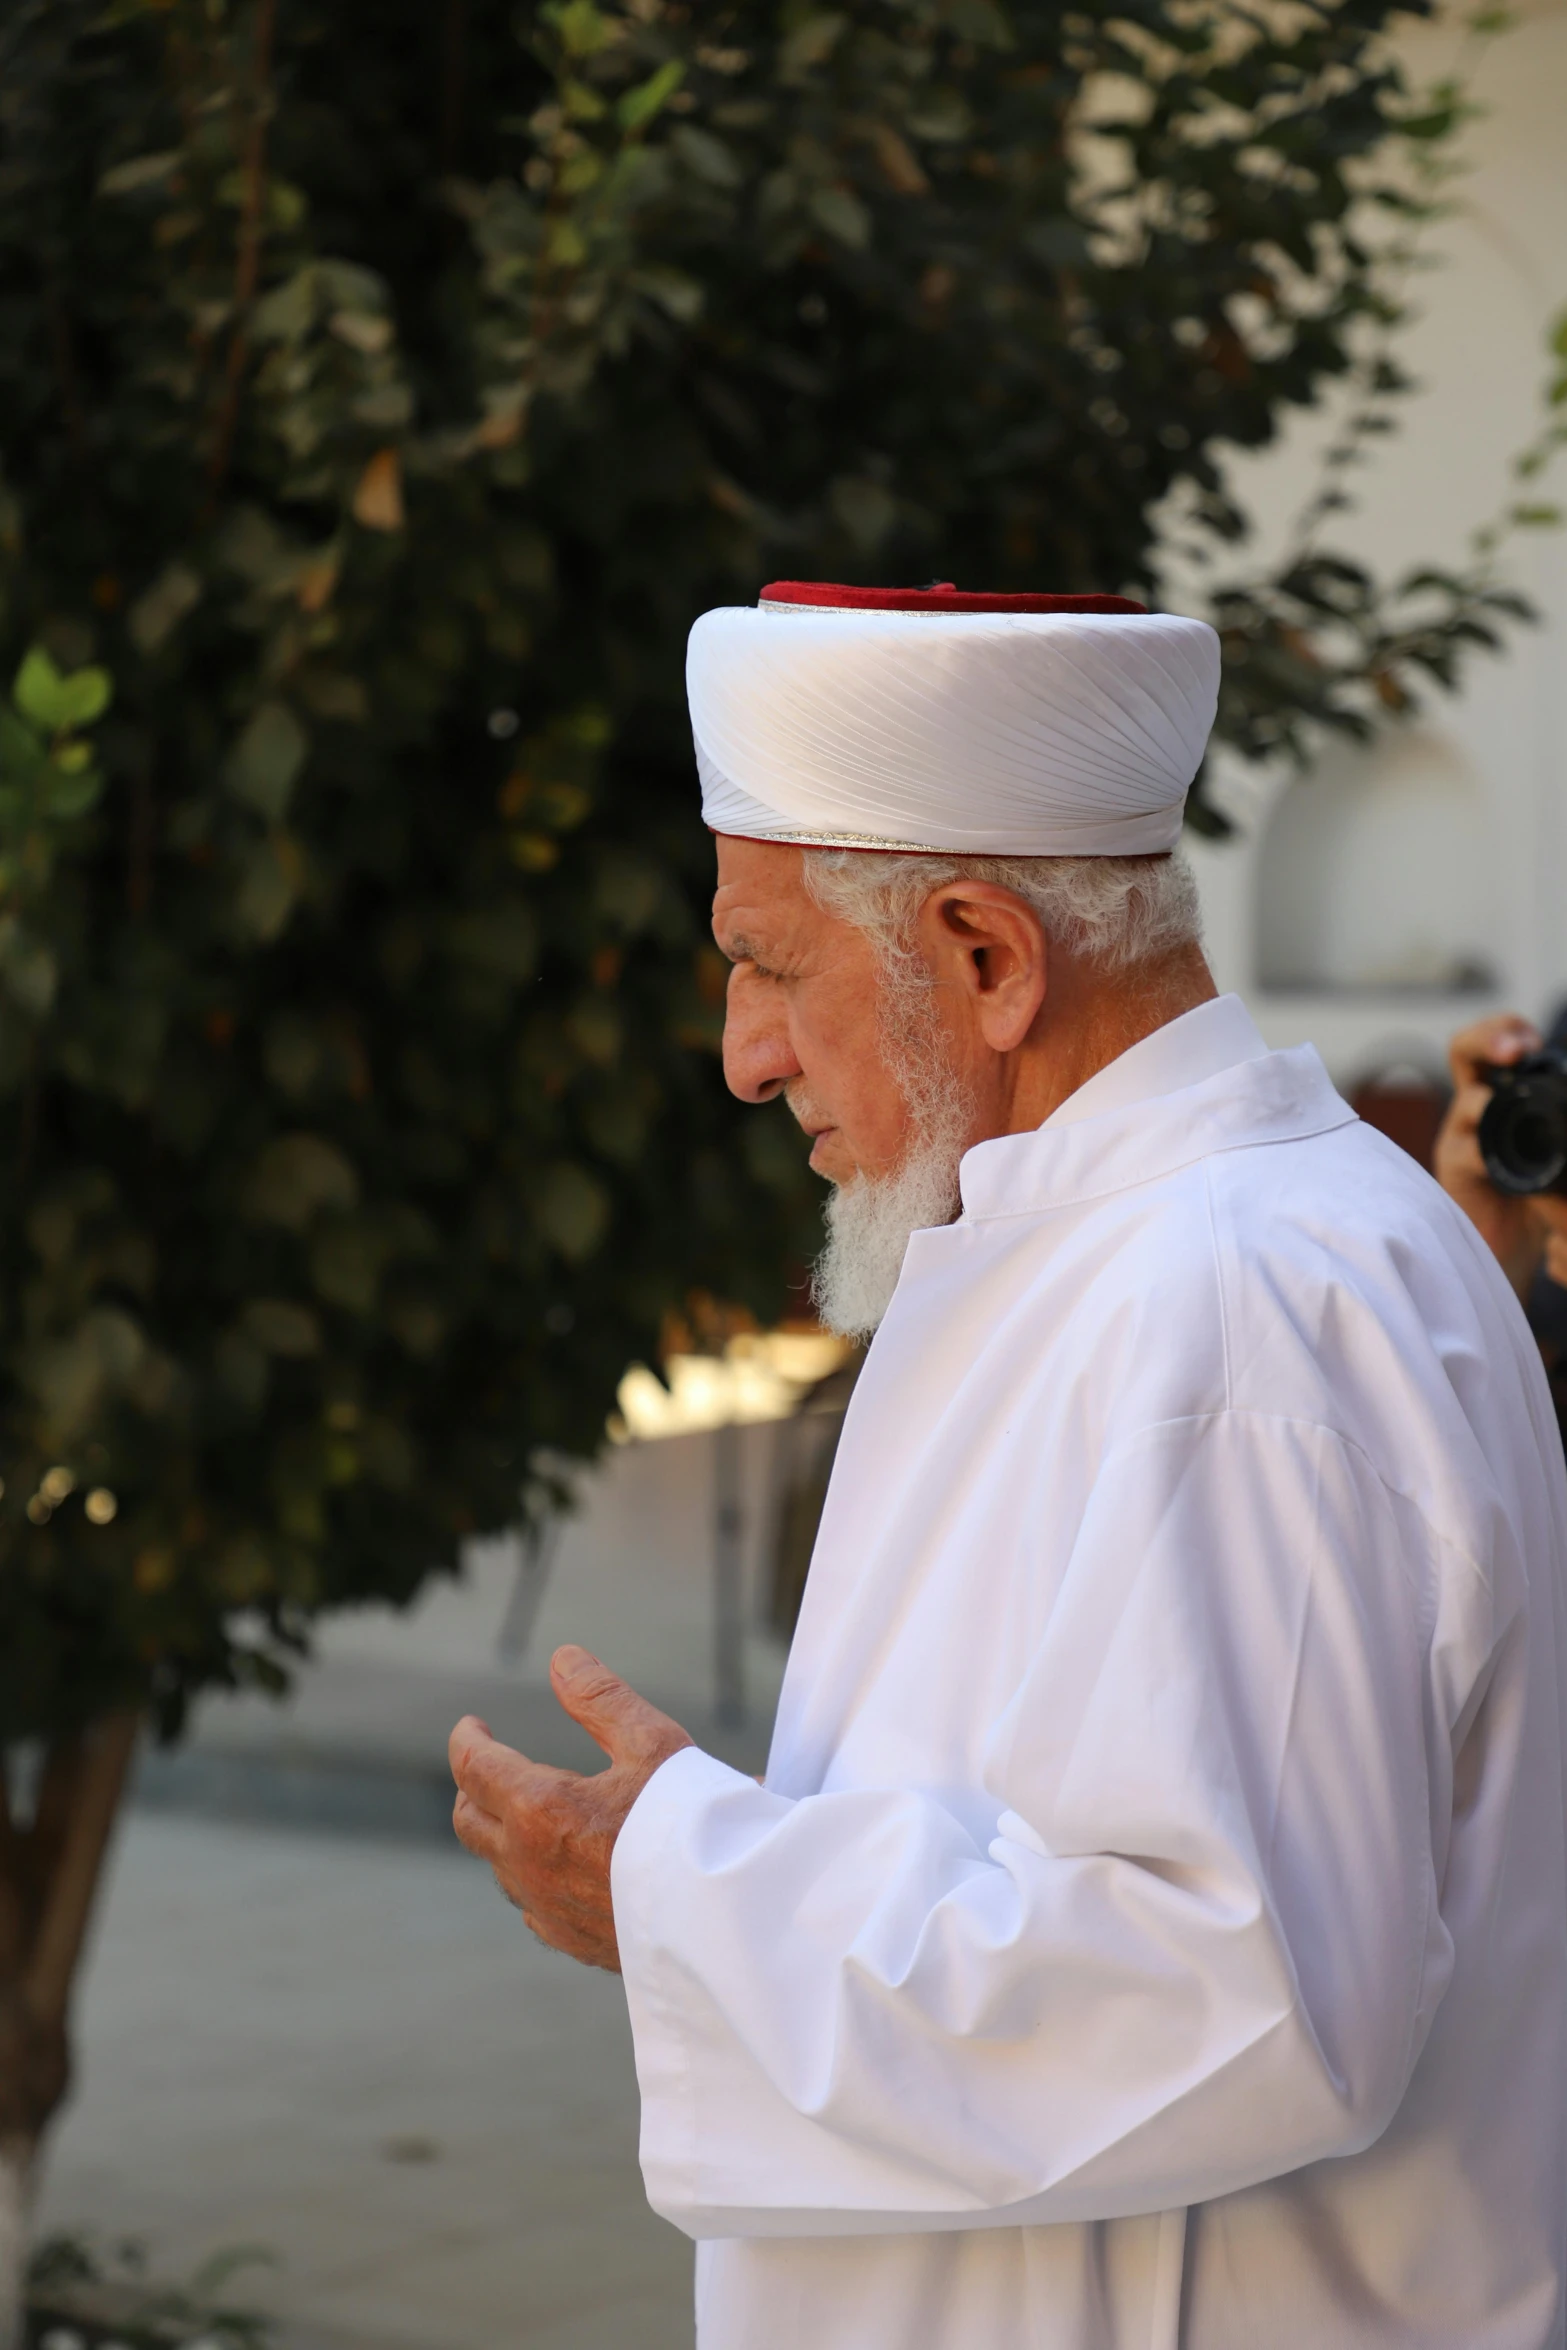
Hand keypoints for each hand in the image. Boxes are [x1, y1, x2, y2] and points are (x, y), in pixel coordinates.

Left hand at [449, 1646, 691, 1971]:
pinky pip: (534, 1908)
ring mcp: (547, 1910)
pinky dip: (533, 1878)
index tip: (472, 1724)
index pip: (474, 1767)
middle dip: (472, 1787)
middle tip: (487, 1765)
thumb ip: (601, 1697)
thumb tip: (562, 1657)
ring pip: (501, 1868)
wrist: (726, 1918)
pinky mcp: (572, 1942)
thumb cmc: (694, 1825)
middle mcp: (529, 1864)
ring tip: (527, 1812)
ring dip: (503, 1835)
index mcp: (540, 1809)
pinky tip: (558, 1871)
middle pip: (470, 1822)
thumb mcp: (653, 1742)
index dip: (467, 1739)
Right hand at [1433, 1013, 1549, 1294]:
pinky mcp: (1455, 1171)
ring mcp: (1462, 1136)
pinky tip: (1502, 1165)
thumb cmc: (1536, 1194)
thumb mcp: (1549, 1150)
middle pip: (1466, 1048)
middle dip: (1490, 1038)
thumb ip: (1554, 1122)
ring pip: (1470, 1100)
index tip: (1532, 1045)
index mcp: (1499, 1093)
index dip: (1506, 1029)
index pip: (1494, 1042)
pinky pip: (1470, 1153)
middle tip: (1516, 1052)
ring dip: (1490, 1103)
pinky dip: (1489, 1155)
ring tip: (1503, 1111)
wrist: (1513, 1245)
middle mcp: (1476, 1106)